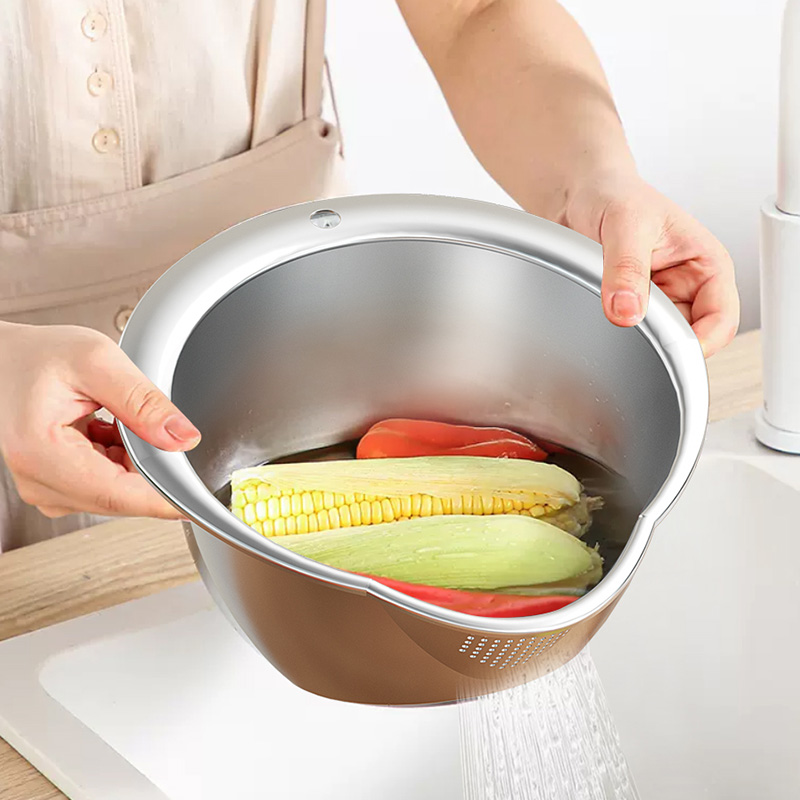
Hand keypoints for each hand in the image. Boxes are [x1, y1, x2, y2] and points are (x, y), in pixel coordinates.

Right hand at [0, 322, 200, 518]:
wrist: (4, 360)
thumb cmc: (37, 356)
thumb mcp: (97, 361)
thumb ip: (144, 401)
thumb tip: (183, 438)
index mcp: (42, 454)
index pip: (121, 496)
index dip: (168, 499)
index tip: (200, 497)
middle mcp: (40, 482)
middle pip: (123, 498)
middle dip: (151, 468)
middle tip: (146, 422)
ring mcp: (47, 490)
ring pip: (120, 493)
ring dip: (133, 460)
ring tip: (113, 418)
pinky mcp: (58, 488)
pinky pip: (108, 485)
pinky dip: (120, 460)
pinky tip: (108, 429)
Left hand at [562, 172, 740, 357]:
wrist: (580, 196)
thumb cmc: (615, 195)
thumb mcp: (625, 224)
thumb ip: (626, 269)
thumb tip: (628, 311)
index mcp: (706, 264)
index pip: (722, 319)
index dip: (701, 342)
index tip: (669, 350)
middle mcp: (686, 287)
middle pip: (686, 337)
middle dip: (660, 340)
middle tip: (629, 329)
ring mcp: (656, 301)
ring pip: (655, 340)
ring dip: (633, 334)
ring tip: (611, 306)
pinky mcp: (628, 308)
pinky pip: (626, 334)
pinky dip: (612, 331)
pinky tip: (596, 311)